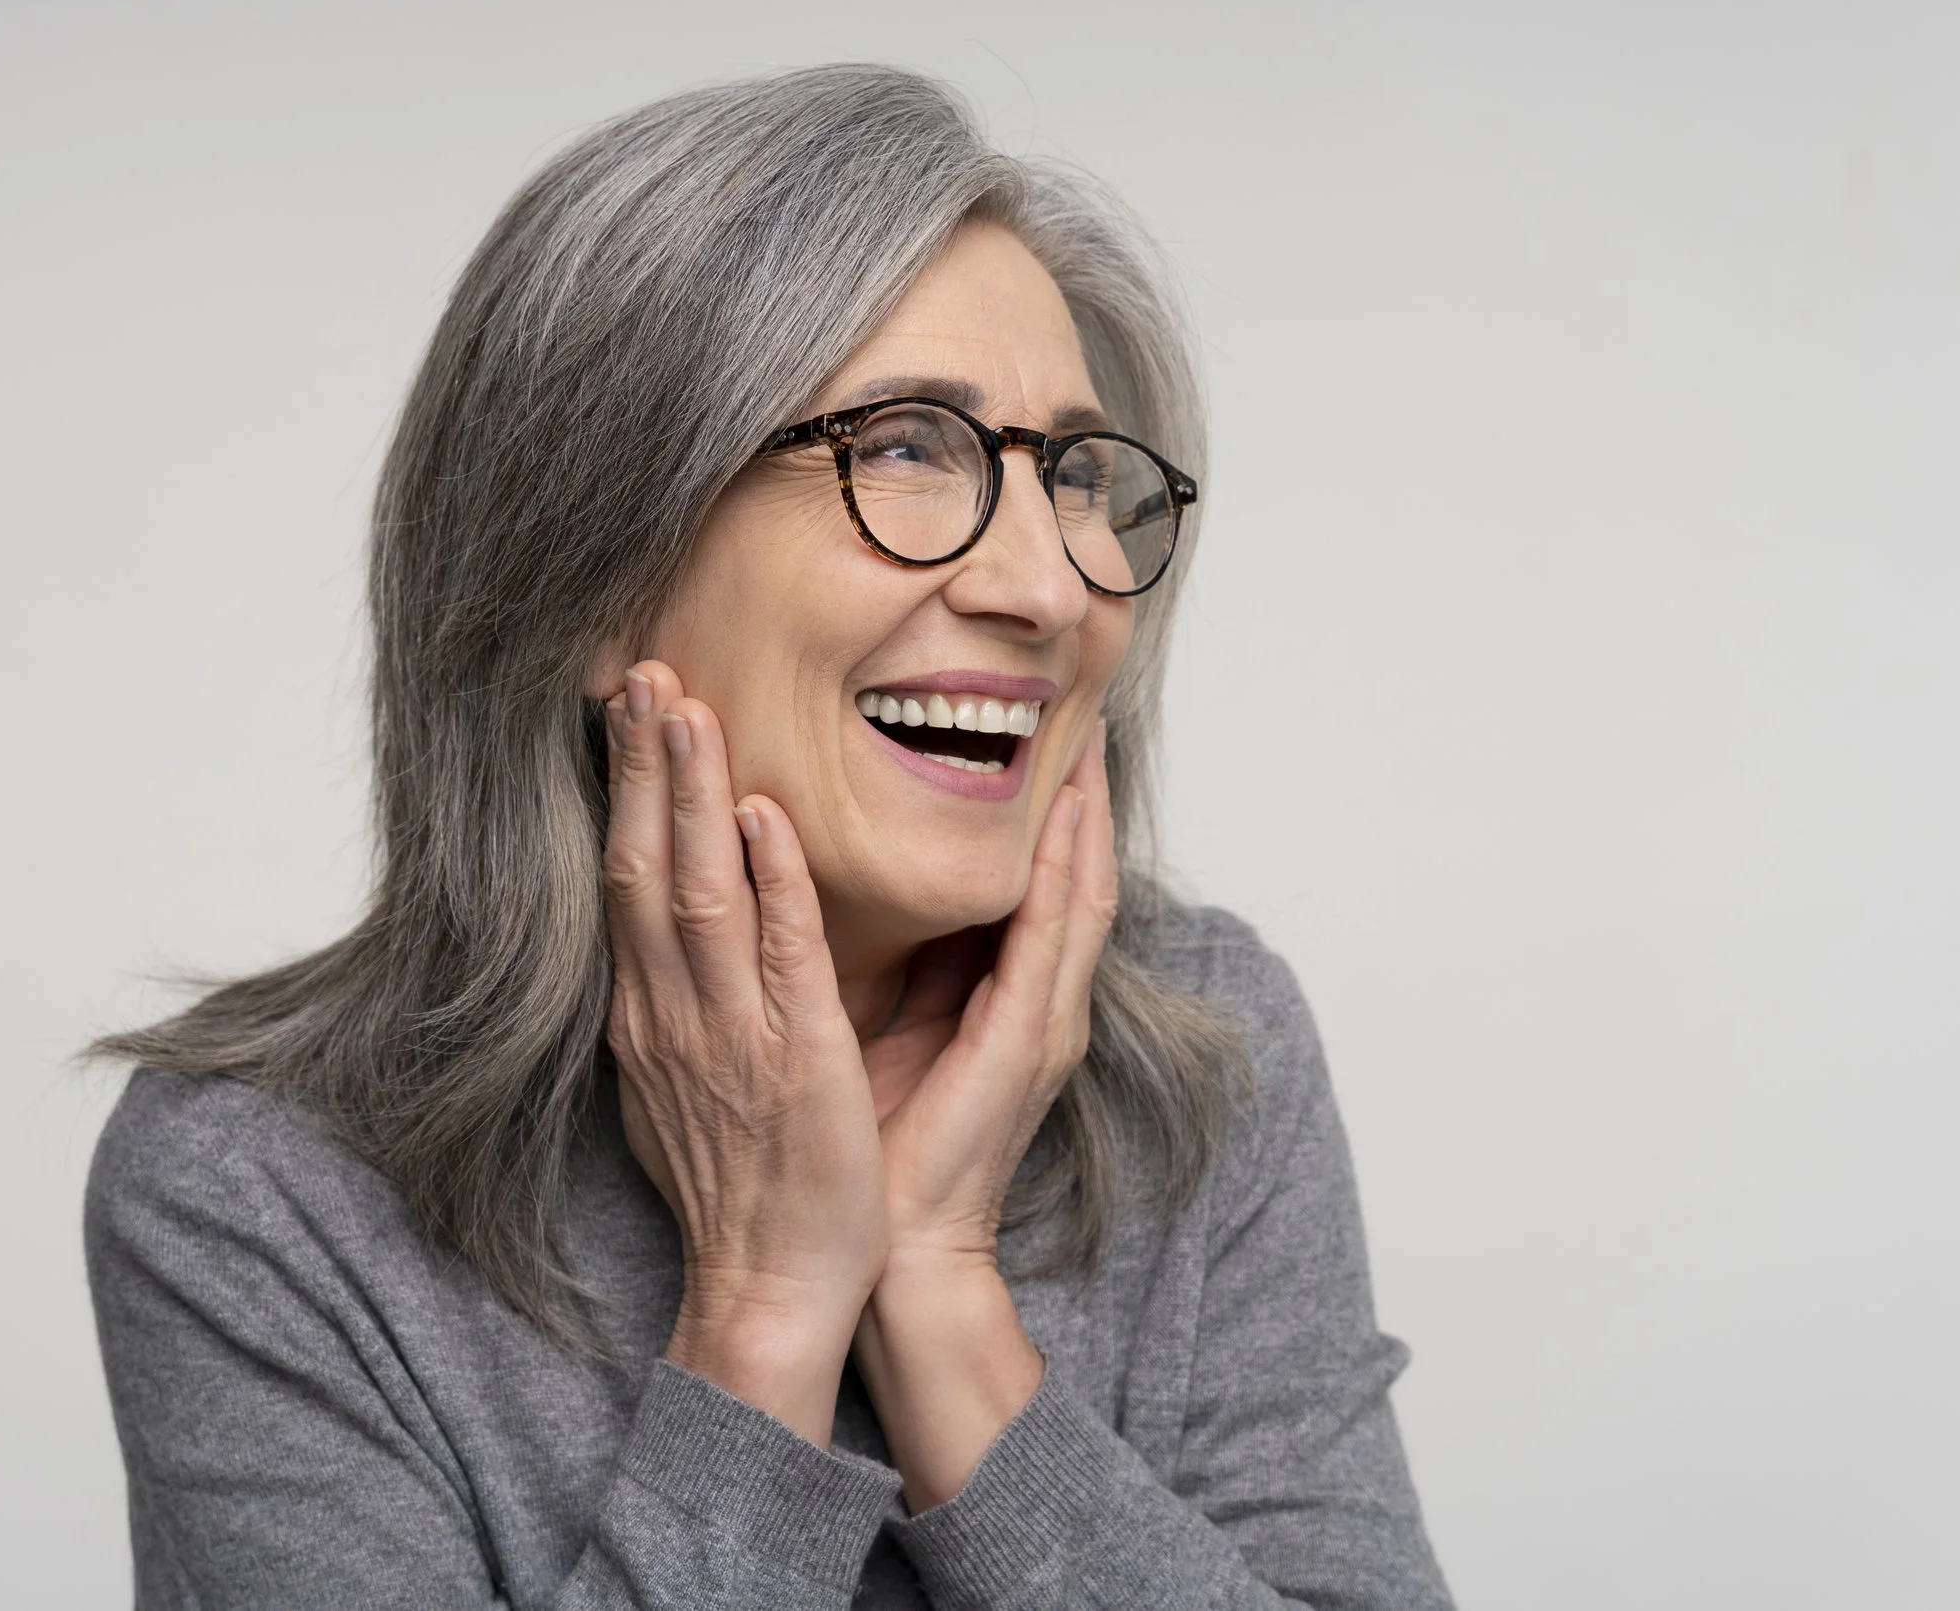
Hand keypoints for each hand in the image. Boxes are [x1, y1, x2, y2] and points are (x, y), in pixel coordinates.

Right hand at [601, 662, 886, 1443]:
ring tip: (684, 705)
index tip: (626, 713)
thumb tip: (675, 940)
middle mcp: (672, 1015)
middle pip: (641, 865)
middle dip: (640, 766)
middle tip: (641, 671)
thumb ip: (682, 1004)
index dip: (623, 792)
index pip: (626, 880)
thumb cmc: (745, 1191)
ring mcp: (727, 1034)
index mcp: (652, 1016)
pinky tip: (758, 813)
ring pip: (694, 890)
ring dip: (687, 794)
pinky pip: (776, 953)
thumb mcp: (687, 1083)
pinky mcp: (793, 1058)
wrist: (769, 1291)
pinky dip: (767, 879)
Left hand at [868, 722, 1117, 1272]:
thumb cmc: (880, 1150)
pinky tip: (1060, 823)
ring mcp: (1042, 1026)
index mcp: (1005, 1001)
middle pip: (1074, 874)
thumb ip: (904, 967)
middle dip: (1082, 794)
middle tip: (1080, 707)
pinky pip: (1050, 944)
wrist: (887, 1252)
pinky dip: (1059, 878)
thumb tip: (874, 890)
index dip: (1048, 810)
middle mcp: (1039, 1006)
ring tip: (1084, 742)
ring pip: (1079, 896)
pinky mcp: (1025, 1048)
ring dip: (1084, 817)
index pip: (1039, 882)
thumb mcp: (888, 1032)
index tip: (1038, 732)